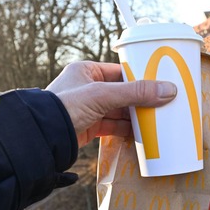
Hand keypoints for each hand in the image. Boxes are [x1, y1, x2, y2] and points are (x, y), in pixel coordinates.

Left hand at [46, 61, 176, 146]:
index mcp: (86, 71)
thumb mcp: (102, 95)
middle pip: (123, 92)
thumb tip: (169, 89)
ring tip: (157, 119)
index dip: (141, 78)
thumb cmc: (65, 107)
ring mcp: (88, 108)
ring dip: (136, 116)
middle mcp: (87, 88)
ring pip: (120, 110)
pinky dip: (128, 129)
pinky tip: (142, 133)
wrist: (41, 138)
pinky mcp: (89, 127)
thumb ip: (136, 92)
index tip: (161, 84)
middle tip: (164, 103)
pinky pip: (114, 126)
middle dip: (141, 100)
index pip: (121, 72)